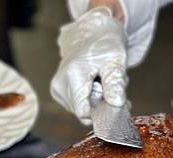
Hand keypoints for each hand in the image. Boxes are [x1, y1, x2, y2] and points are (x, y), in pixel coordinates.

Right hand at [50, 7, 127, 124]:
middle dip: (102, 103)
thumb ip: (115, 85)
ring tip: (103, 80)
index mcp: (73, 75)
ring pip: (82, 109)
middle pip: (84, 111)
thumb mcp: (116, 61)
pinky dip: (90, 96)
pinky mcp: (58, 90)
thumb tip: (116, 106)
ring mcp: (57, 88)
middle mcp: (60, 83)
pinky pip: (78, 103)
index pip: (83, 113)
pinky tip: (95, 81)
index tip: (116, 103)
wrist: (91, 30)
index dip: (102, 112)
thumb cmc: (104, 42)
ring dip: (97, 100)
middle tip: (113, 85)